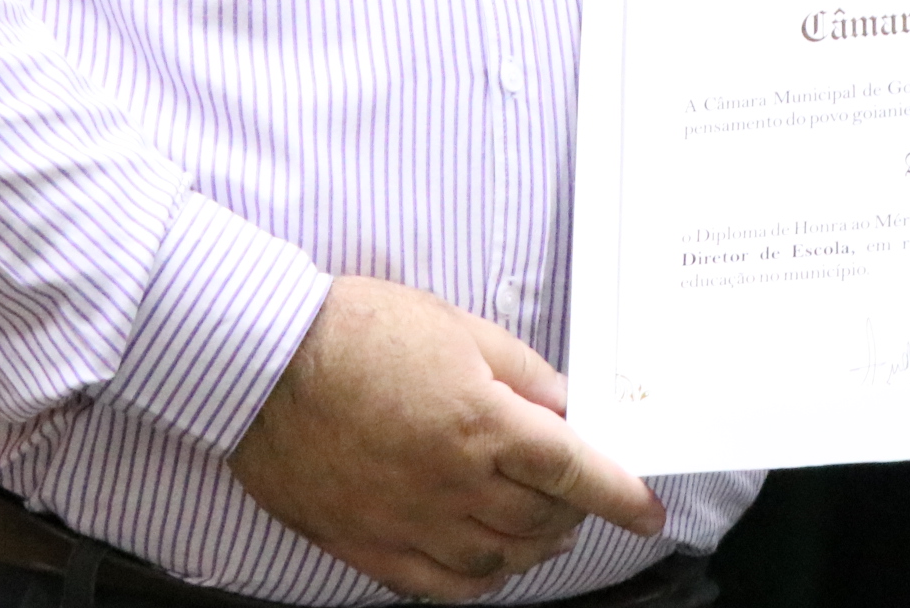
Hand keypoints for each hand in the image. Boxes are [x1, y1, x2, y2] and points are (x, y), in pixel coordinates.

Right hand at [228, 276, 665, 600]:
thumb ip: (520, 371)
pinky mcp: (367, 543)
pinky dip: (478, 580)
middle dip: (574, 512)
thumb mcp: (456, 327)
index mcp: (481, 423)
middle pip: (540, 519)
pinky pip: (439, 584)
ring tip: (543, 529)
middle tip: (581, 498)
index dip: (621, 494)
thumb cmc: (354, 331)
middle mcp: (452, 482)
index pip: (574, 470)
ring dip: (533, 548)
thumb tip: (562, 405)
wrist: (260, 363)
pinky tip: (489, 564)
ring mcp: (409, 521)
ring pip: (497, 559)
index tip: (649, 510)